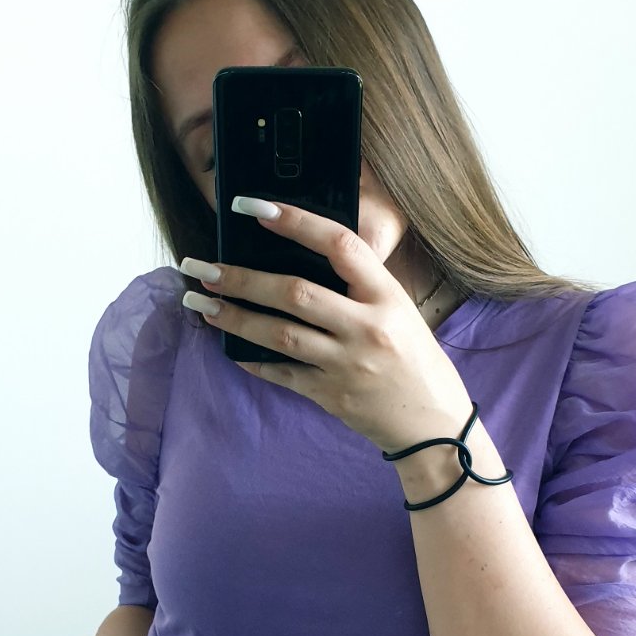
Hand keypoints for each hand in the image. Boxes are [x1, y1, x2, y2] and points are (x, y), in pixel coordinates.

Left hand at [180, 198, 472, 455]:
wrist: (434, 427)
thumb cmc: (417, 362)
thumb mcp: (401, 312)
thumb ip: (360, 288)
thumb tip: (300, 260)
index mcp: (388, 298)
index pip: (339, 245)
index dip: (295, 221)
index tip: (253, 207)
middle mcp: (367, 329)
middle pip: (295, 293)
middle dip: (241, 278)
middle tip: (201, 266)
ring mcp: (347, 365)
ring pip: (279, 334)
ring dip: (234, 317)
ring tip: (200, 303)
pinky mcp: (331, 396)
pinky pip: (282, 373)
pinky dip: (253, 360)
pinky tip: (230, 348)